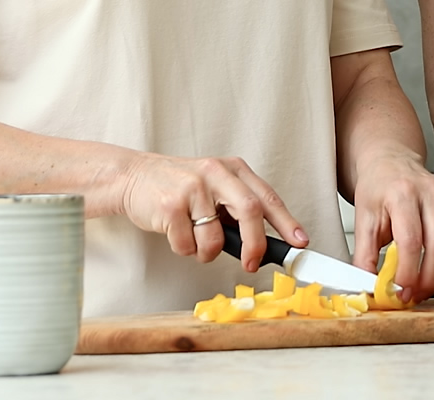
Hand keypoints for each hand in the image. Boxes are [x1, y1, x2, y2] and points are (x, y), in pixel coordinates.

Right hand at [117, 153, 306, 270]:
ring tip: (194, 239)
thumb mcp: (214, 187)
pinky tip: (174, 232)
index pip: (267, 197)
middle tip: (251, 264)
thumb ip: (237, 208)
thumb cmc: (179, 187)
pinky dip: (184, 250)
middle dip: (255, 245)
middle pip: (250, 212)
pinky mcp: (170, 205)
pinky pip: (187, 246)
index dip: (287, 223)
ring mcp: (192, 188)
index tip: (300, 243)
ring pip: (215, 239)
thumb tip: (264, 245)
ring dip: (207, 252)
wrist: (133, 176)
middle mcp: (216, 173)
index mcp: (233, 169)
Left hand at [349, 148, 433, 298]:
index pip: (410, 241)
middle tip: (415, 294)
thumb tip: (368, 288)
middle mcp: (429, 192)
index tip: (400, 291)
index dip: (408, 272)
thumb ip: (364, 255)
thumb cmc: (378, 190)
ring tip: (428, 286)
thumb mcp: (363, 220)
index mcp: (402, 195)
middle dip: (429, 278)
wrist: (390, 163)